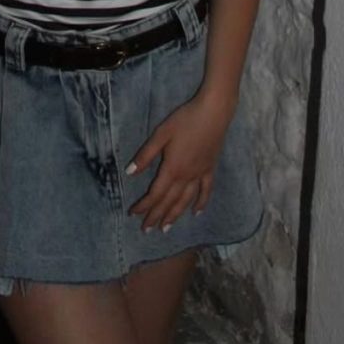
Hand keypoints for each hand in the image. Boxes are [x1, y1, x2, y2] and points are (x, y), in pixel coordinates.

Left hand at [126, 94, 234, 231]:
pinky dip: (201, 203)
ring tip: (165, 228)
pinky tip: (197, 213)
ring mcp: (200, 174)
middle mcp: (186, 176)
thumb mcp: (160, 134)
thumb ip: (146, 155)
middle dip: (156, 216)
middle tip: (146, 230)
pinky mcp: (210, 169)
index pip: (155, 193)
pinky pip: (206, 191)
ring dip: (175, 215)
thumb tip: (130, 172)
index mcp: (172, 168)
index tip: (133, 214)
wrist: (213, 113)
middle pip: (169, 201)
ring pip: (186, 201)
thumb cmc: (184, 120)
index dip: (144, 205)